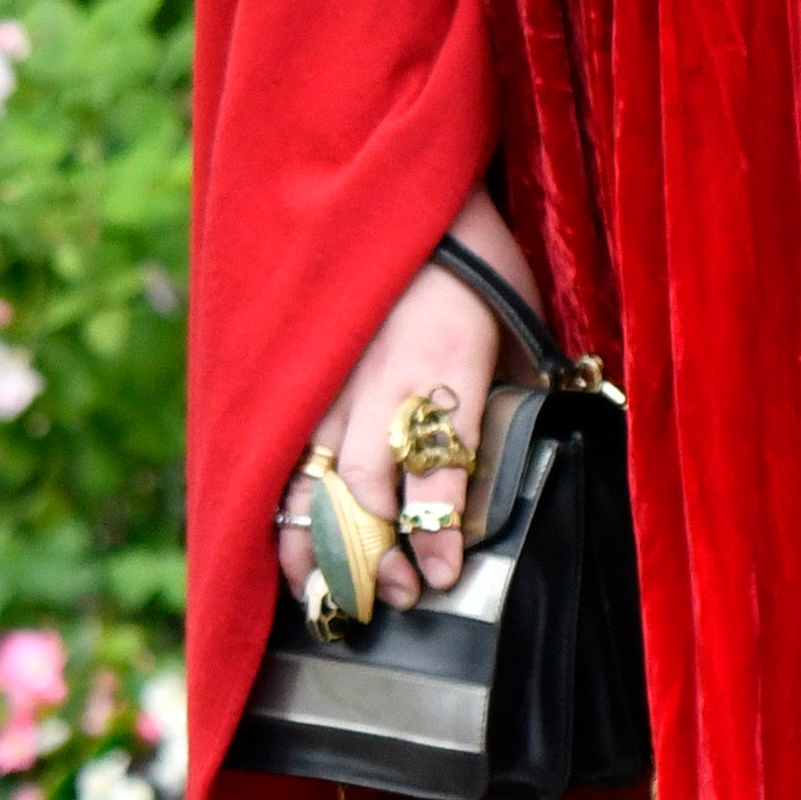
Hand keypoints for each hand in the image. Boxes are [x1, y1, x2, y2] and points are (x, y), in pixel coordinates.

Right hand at [282, 186, 541, 624]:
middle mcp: (382, 381)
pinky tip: (278, 543)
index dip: (433, 531)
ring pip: (311, 475)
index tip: (438, 577)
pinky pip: (284, 449)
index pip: (436, 467)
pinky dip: (280, 502)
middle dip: (373, 553)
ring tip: (315, 597)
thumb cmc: (482, 266)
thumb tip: (522, 453)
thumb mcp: (516, 330)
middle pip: (363, 486)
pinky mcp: (306, 373)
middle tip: (390, 600)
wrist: (415, 199)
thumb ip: (515, 395)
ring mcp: (334, 379)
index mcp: (444, 368)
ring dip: (314, 543)